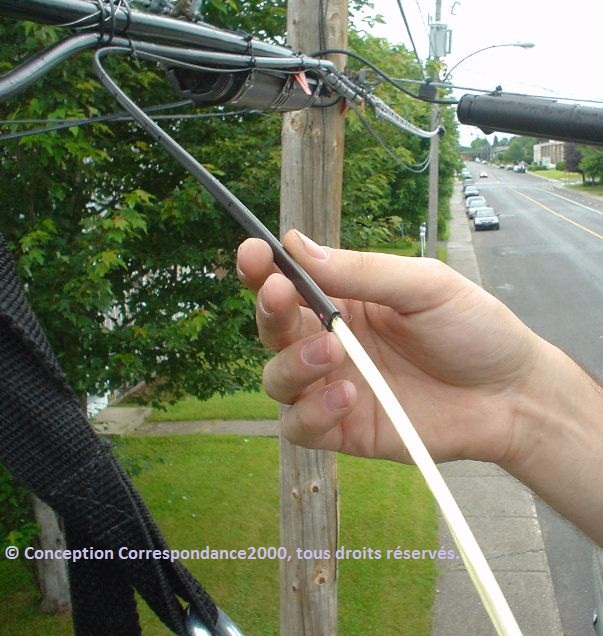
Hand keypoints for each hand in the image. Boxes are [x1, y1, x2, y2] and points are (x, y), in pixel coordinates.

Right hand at [237, 229, 541, 465]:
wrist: (510, 395)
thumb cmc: (473, 329)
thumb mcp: (424, 286)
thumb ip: (362, 271)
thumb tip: (295, 244)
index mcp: (345, 301)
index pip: (288, 282)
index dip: (262, 268)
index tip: (252, 254)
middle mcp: (330, 341)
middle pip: (272, 329)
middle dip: (269, 311)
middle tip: (282, 296)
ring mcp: (332, 387)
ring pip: (275, 378)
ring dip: (292, 363)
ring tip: (333, 352)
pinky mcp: (342, 430)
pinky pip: (298, 426)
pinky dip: (310, 412)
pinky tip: (345, 396)